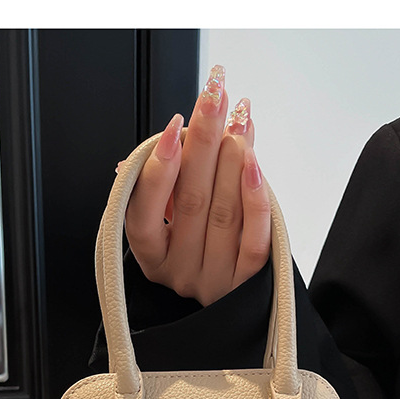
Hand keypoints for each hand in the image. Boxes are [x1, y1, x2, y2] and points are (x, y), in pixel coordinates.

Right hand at [122, 65, 270, 306]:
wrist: (234, 302)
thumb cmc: (199, 246)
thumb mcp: (172, 219)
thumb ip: (172, 181)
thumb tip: (175, 134)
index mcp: (151, 254)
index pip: (145, 212)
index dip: (158, 169)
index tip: (175, 126)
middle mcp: (179, 270)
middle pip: (191, 201)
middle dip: (203, 142)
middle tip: (214, 96)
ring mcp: (214, 279)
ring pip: (223, 214)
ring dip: (231, 159)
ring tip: (238, 119)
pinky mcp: (247, 282)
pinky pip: (253, 239)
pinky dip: (255, 197)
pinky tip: (254, 162)